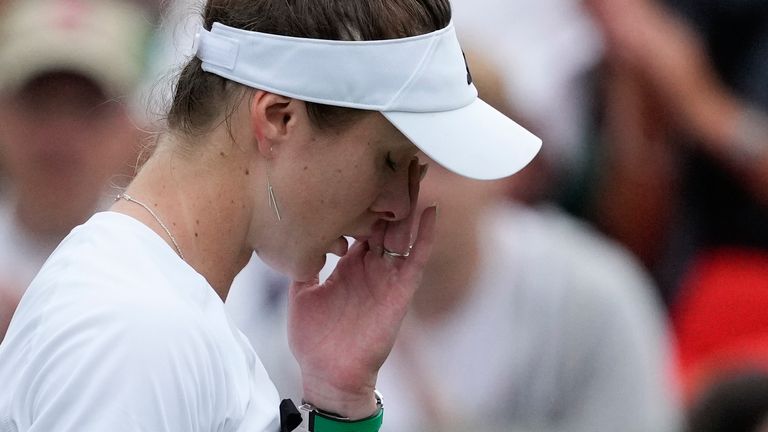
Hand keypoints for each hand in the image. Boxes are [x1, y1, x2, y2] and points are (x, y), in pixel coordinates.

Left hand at [287, 159, 436, 418]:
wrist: (328, 372)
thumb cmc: (316, 337)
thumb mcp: (302, 292)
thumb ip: (304, 264)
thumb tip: (291, 237)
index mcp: (351, 262)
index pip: (362, 219)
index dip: (365, 193)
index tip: (364, 162)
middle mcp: (373, 264)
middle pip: (388, 218)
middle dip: (393, 188)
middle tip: (399, 151)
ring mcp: (388, 277)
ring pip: (405, 231)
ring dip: (412, 202)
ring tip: (419, 169)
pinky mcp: (400, 292)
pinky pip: (416, 260)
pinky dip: (426, 237)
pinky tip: (432, 212)